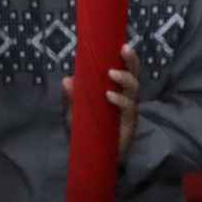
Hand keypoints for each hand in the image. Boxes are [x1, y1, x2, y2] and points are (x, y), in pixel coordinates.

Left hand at [58, 43, 141, 161]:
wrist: (95, 158)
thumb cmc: (89, 131)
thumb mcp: (77, 113)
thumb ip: (73, 97)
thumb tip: (67, 79)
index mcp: (116, 91)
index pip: (124, 70)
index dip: (127, 57)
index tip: (123, 43)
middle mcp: (126, 98)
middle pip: (134, 74)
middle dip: (132, 61)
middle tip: (125, 49)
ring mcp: (129, 110)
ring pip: (134, 89)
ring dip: (124, 79)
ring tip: (111, 74)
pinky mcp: (129, 124)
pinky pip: (127, 109)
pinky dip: (119, 100)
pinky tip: (109, 96)